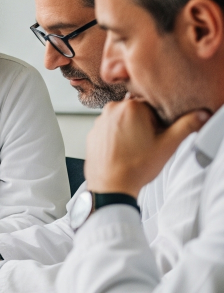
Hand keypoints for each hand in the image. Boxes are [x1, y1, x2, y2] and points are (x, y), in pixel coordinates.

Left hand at [85, 98, 208, 196]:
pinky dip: (117, 137)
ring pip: (123, 120)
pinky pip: (110, 130)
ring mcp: (99, 121)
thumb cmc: (136, 167)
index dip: (160, 122)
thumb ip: (186, 125)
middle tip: (148, 143)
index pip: (154, 105)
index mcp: (131, 106)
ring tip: (135, 149)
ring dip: (131, 130)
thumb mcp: (168, 145)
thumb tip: (199, 115)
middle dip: (146, 125)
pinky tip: (123, 152)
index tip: (159, 135)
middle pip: (138, 112)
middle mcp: (112, 109)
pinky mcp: (92, 133)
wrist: (110, 187)